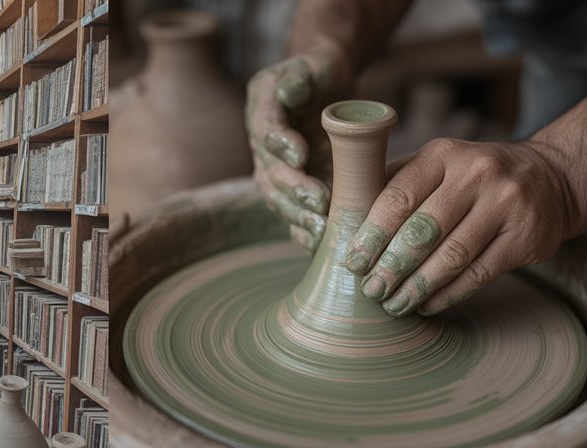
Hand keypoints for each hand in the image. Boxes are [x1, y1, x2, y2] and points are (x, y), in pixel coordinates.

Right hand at [246, 50, 350, 251]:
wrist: (324, 89)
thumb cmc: (318, 73)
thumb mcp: (312, 65)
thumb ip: (300, 76)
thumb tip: (288, 91)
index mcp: (262, 112)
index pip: (265, 130)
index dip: (279, 145)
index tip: (299, 156)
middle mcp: (262, 148)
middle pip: (272, 174)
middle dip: (295, 189)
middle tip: (319, 200)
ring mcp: (275, 173)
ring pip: (280, 200)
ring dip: (299, 216)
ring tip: (321, 226)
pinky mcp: (293, 191)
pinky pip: (293, 215)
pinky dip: (304, 231)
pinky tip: (320, 242)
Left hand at [344, 138, 573, 316]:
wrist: (548, 179)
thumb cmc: (467, 182)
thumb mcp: (433, 168)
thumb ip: (389, 188)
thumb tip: (333, 224)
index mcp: (443, 155)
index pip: (398, 197)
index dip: (371, 235)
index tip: (353, 264)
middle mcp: (477, 174)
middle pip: (422, 231)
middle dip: (390, 267)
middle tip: (371, 292)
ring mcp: (506, 204)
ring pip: (451, 257)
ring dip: (416, 288)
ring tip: (393, 306)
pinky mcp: (526, 237)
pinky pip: (477, 274)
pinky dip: (446, 295)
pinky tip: (425, 305)